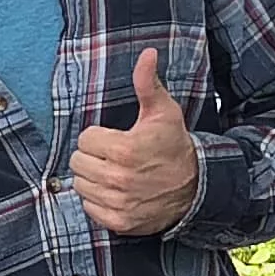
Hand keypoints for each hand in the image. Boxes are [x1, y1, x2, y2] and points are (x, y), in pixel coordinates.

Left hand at [65, 49, 201, 234]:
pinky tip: (115, 192)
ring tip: (114, 173)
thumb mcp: (163, 112)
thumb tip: (148, 53)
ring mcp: (118, 203)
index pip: (84, 140)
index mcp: (124, 149)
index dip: (98, 137)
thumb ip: (147, 83)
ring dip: (93, 179)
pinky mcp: (119, 222)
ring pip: (80, 185)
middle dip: (92, 157)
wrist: (196, 185)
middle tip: (112, 156)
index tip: (115, 139)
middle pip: (78, 163)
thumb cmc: (174, 145)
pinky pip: (89, 208)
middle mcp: (118, 178)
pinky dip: (98, 201)